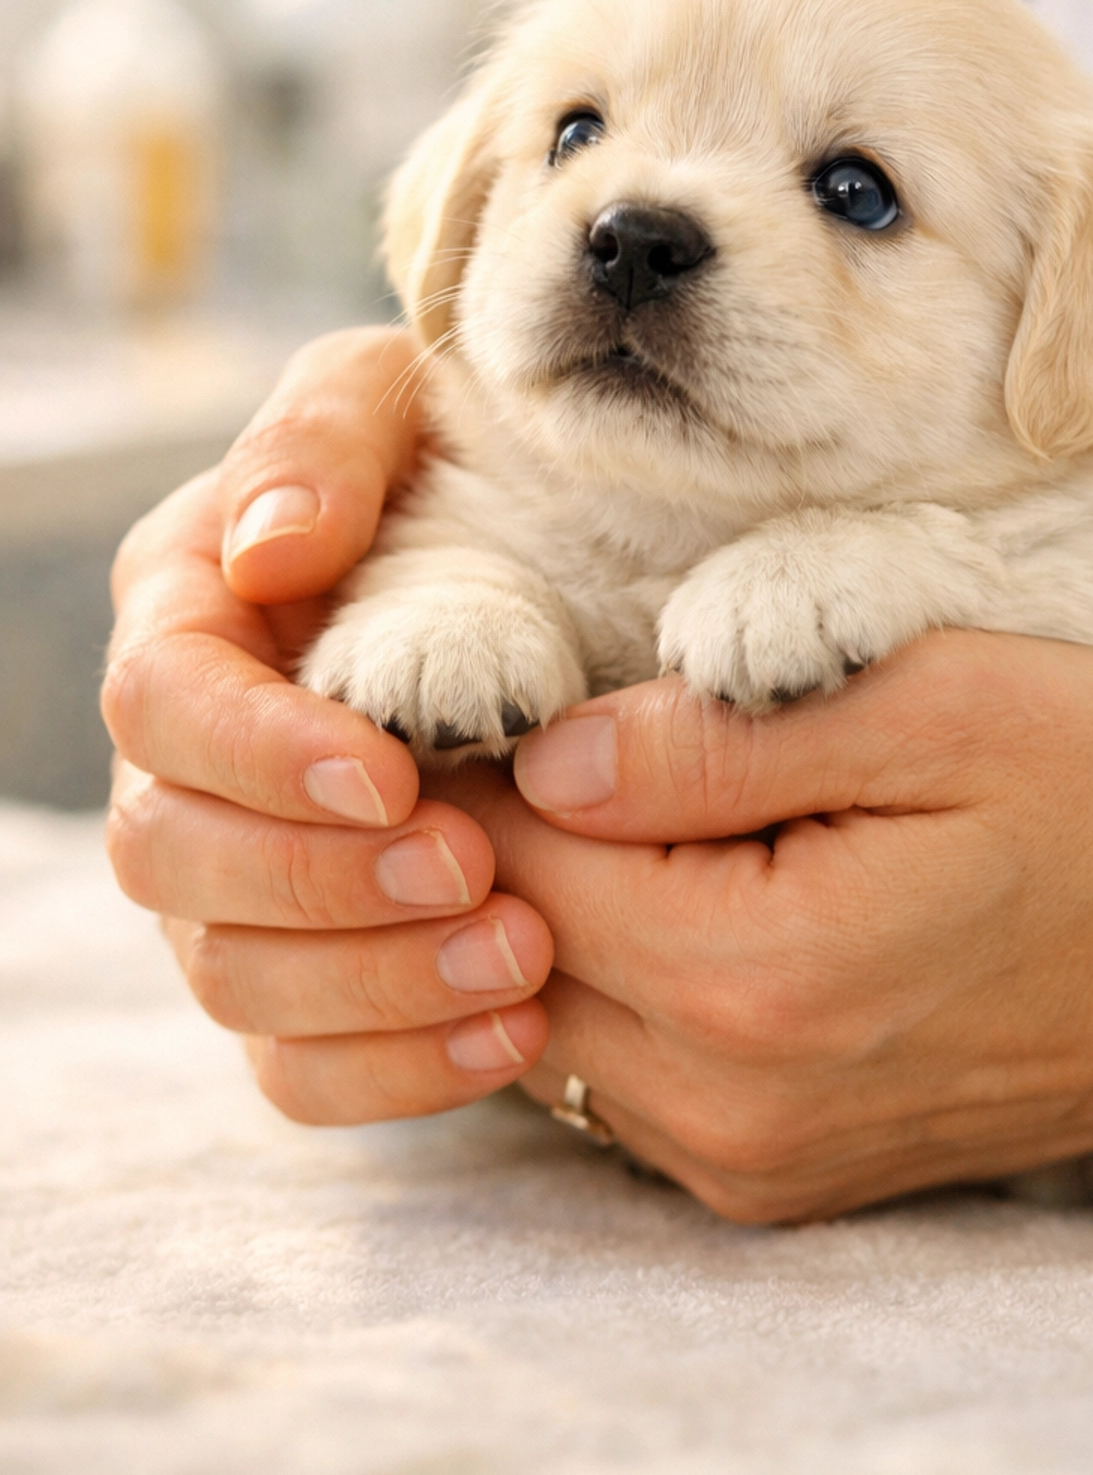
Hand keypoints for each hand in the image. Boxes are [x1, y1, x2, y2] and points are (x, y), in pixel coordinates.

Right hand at [103, 328, 550, 1117]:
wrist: (549, 566)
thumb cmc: (456, 466)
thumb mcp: (395, 404)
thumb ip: (322, 441)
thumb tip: (269, 555)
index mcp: (187, 614)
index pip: (161, 703)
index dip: (261, 754)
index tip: (393, 776)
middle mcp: (186, 760)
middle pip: (170, 858)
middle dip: (319, 882)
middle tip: (476, 871)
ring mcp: (231, 880)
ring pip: (233, 979)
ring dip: (376, 985)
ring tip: (527, 957)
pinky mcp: (302, 974)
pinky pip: (298, 1070)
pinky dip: (399, 1070)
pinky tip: (517, 1033)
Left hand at [477, 632, 1092, 1220]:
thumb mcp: (943, 707)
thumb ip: (724, 739)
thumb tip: (544, 759)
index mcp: (755, 975)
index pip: (506, 865)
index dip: (473, 763)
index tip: (498, 678)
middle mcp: (730, 1104)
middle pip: (505, 956)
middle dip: (492, 848)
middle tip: (542, 724)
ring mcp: (753, 1161)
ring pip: (549, 1026)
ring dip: (552, 915)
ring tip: (626, 799)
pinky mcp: (780, 1178)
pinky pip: (622, 1079)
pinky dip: (617, 981)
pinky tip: (689, 890)